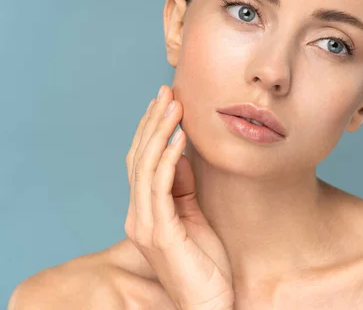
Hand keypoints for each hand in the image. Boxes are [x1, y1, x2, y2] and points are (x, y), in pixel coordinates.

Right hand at [124, 85, 233, 309]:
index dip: (152, 129)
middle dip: (153, 121)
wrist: (209, 303)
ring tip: (174, 104)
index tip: (166, 101)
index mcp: (145, 211)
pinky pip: (160, 188)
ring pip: (145, 167)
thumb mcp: (194, 218)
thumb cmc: (206, 265)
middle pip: (139, 158)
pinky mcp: (160, 234)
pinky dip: (167, 160)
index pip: (142, 161)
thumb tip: (178, 155)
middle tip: (167, 90)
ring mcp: (145, 225)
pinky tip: (179, 138)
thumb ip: (182, 189)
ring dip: (160, 132)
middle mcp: (138, 216)